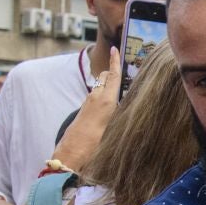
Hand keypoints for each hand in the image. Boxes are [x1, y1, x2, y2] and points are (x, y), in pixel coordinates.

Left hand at [52, 47, 120, 170]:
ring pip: (99, 87)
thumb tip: (134, 110)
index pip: (113, 75)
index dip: (115, 61)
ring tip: (118, 94)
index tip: (115, 49)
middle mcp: (95, 98)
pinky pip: (94, 97)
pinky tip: (108, 109)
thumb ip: (124, 117)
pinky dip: (102, 96)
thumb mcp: (114, 131)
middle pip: (104, 77)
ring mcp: (87, 103)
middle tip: (123, 75)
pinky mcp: (83, 110)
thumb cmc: (94, 145)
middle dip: (112, 73)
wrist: (71, 155)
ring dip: (107, 86)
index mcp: (106, 101)